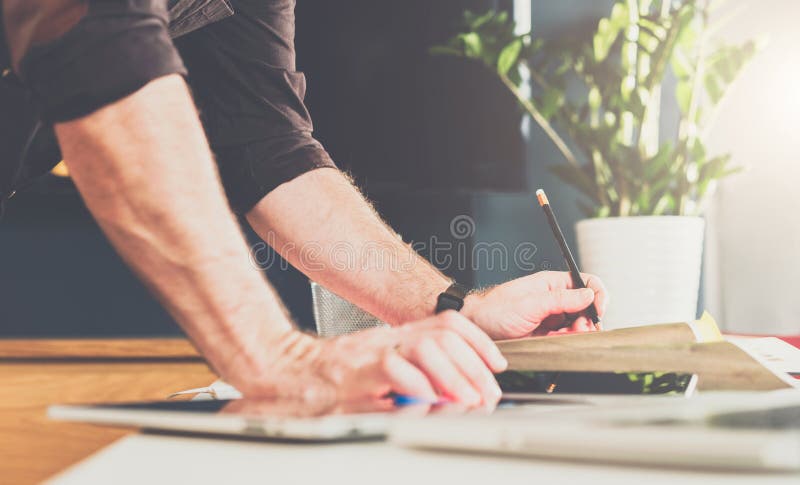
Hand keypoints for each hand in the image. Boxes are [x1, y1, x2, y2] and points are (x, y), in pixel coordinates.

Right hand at [229, 311, 506, 405]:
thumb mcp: (377, 362)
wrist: (288, 374)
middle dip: (474, 366)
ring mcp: (374, 354)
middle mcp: (389, 339)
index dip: (479, 342)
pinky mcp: (358, 375)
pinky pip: (396, 373)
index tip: (497, 364)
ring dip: (453, 376)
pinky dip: (419, 387)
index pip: (448, 323)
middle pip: (443, 336)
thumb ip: (412, 369)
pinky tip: (431, 402)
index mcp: (397, 336)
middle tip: (487, 393)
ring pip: (426, 348)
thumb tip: (452, 388)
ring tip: (467, 400)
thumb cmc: (332, 374)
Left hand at [462, 271, 607, 339]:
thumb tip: (588, 294)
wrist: (476, 328)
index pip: (587, 283)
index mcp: (552, 283)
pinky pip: (566, 338)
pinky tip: (557, 342)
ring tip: (565, 336)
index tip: (598, 310)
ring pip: (578, 325)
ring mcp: (551, 317)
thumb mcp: (530, 303)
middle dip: (588, 319)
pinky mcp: (547, 334)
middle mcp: (554, 299)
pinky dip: (566, 342)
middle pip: (586, 307)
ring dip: (577, 333)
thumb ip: (561, 299)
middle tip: (580, 329)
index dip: (597, 295)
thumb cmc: (495, 310)